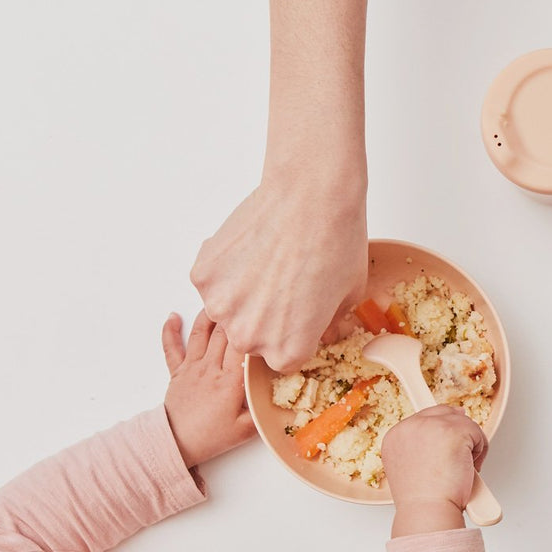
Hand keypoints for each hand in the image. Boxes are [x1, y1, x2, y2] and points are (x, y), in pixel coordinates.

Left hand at [162, 311, 255, 468]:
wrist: (177, 443)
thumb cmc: (212, 437)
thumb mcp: (246, 430)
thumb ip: (263, 410)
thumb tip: (283, 397)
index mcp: (230, 381)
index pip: (243, 346)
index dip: (253, 330)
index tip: (263, 318)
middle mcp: (211, 368)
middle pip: (224, 334)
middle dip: (234, 315)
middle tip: (245, 299)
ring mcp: (192, 367)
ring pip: (201, 333)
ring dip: (209, 314)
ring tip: (218, 299)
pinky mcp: (177, 372)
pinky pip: (171, 347)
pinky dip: (170, 330)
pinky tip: (172, 316)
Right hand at [189, 174, 368, 373]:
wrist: (311, 195)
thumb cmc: (336, 243)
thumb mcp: (348, 297)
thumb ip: (328, 324)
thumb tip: (321, 331)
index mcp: (287, 353)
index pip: (283, 356)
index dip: (292, 332)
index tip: (297, 310)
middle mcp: (249, 339)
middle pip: (251, 337)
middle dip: (264, 316)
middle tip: (281, 281)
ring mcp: (221, 307)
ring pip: (228, 308)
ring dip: (241, 292)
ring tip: (265, 261)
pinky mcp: (203, 275)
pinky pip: (211, 280)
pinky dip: (224, 267)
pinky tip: (249, 247)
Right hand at [381, 406, 488, 536]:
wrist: (428, 513)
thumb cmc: (423, 502)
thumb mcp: (413, 469)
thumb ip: (424, 448)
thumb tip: (450, 429)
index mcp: (395, 436)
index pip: (424, 419)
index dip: (442, 433)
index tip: (447, 451)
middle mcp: (409, 426)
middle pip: (444, 413)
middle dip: (458, 436)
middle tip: (457, 463)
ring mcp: (431, 425)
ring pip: (463, 423)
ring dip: (469, 447)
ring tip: (460, 472)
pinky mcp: (453, 430)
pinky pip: (478, 432)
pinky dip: (480, 453)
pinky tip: (468, 470)